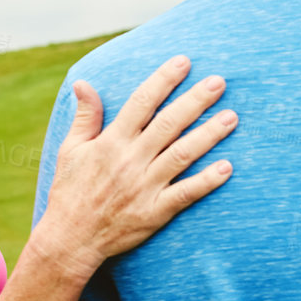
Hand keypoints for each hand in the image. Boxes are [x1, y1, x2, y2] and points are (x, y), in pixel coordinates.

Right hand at [34, 55, 236, 274]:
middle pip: (168, 124)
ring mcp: (144, 186)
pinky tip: (227, 168)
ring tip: (232, 117)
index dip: (163, 79)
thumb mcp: (69, 150)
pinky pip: (185, 193)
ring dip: (208, 135)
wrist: (70, 240)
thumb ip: (85, 117)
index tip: (184, 61)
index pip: (141, 102)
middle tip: (219, 81)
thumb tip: (84, 83)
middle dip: (195, 101)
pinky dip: (206, 181)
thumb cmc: (70, 192)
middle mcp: (130, 160)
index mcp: (110, 142)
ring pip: (182, 154)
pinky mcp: (155, 212)